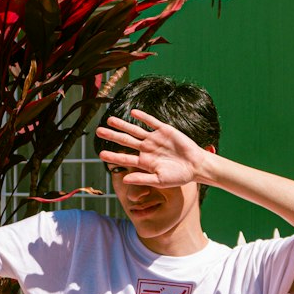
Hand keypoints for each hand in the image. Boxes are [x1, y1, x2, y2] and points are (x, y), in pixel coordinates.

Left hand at [96, 109, 212, 187]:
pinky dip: (143, 117)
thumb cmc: (179, 176)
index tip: (100, 154)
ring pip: (135, 130)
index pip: (125, 159)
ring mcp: (154, 139)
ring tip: (109, 119)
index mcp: (144, 162)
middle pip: (125, 141)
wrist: (196, 165)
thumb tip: (124, 180)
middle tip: (98, 131)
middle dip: (112, 136)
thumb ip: (142, 179)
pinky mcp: (164, 131)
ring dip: (122, 125)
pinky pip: (151, 122)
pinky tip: (133, 113)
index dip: (113, 156)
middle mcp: (147, 149)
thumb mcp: (159, 180)